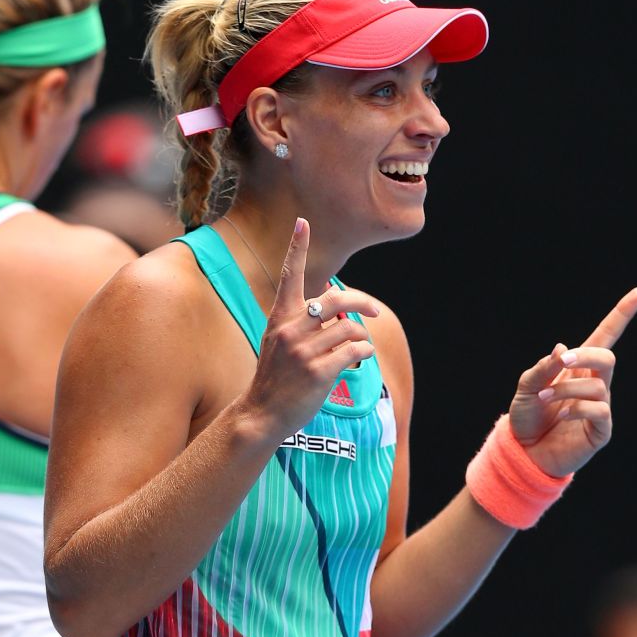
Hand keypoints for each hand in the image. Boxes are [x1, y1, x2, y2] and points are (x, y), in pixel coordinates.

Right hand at [239, 218, 379, 440]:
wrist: (261, 414)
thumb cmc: (274, 378)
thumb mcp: (280, 343)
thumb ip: (302, 322)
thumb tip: (336, 304)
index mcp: (280, 318)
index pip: (290, 276)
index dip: (297, 247)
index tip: (303, 222)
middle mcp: (291, 329)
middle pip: (336, 299)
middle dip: (362, 302)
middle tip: (375, 310)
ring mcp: (303, 351)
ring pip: (349, 328)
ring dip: (360, 337)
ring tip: (357, 348)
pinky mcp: (318, 371)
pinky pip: (354, 351)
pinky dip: (363, 353)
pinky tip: (358, 359)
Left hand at [507, 287, 636, 476]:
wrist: (523, 452)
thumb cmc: (526, 417)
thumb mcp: (526, 387)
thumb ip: (543, 368)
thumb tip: (563, 348)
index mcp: (578, 367)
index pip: (606, 336)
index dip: (623, 314)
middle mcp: (594, 384)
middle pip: (606, 357)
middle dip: (586, 356)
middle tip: (562, 362)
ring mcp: (600, 407)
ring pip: (597, 385)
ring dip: (565, 389)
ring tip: (543, 400)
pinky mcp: (601, 431)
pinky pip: (599, 411)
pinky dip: (576, 408)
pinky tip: (562, 415)